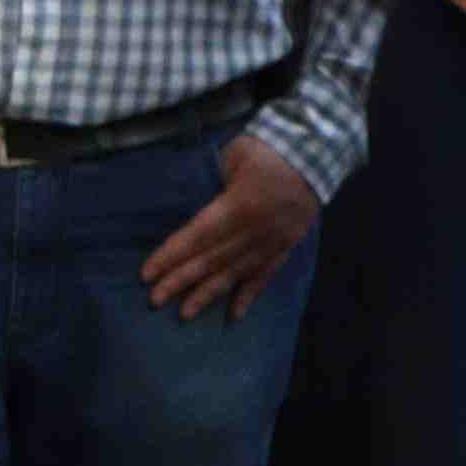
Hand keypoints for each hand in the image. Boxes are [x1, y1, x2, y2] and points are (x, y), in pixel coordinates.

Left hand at [141, 135, 322, 319]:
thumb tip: (194, 207)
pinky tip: (233, 315)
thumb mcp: (235, 156)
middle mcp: (256, 229)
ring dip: (208, 294)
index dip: (170, 255)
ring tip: (184, 313)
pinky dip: (249, 295)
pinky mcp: (287, 246)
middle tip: (155, 300)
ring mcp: (273, 241)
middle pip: (212, 259)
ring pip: (235, 272)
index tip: (147, 274)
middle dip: (180, 280)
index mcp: (241, 204)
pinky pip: (266, 275)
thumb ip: (214, 183)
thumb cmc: (270, 149)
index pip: (197, 236)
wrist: (318, 151)